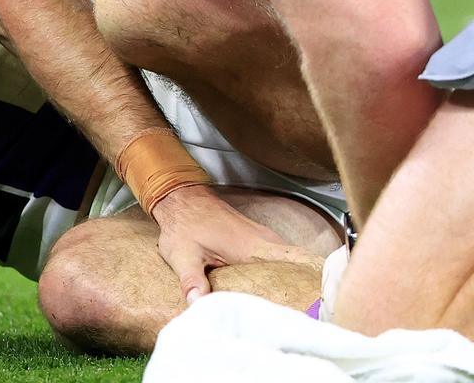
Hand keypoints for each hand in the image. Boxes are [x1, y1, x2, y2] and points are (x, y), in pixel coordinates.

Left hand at [152, 185, 319, 303]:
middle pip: (299, 264)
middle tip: (316, 312)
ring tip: (303, 306)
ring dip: (296, 278)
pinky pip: (278, 256)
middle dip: (310, 286)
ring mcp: (262, 237)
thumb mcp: (182, 255)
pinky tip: (279, 289)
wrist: (181, 198)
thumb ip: (192, 280)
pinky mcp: (255, 238)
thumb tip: (199, 305)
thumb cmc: (184, 225)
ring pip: (289, 260)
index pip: (298, 258)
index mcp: (253, 247)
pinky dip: (282, 271)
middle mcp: (264, 241)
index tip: (330, 295)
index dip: (318, 274)